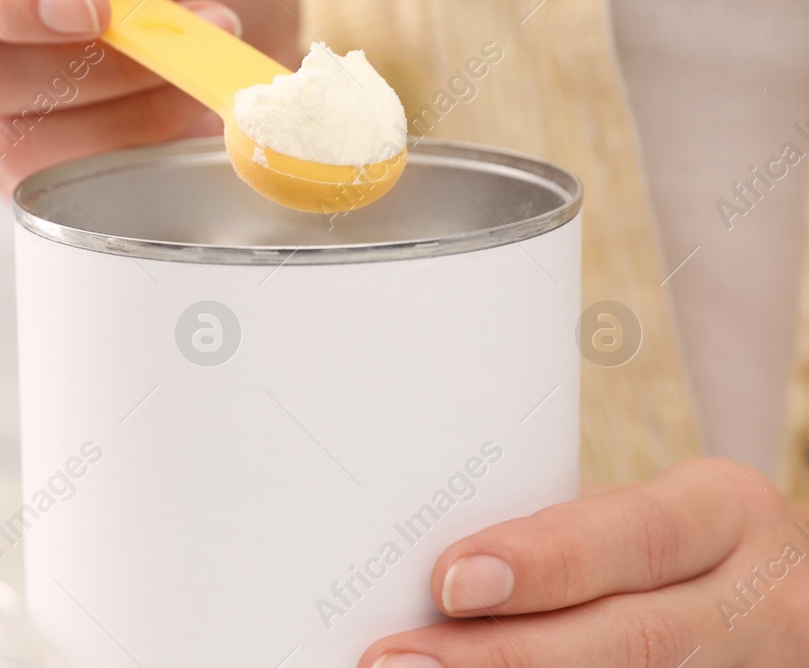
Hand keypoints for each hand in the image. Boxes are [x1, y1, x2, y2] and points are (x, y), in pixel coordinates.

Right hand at [0, 0, 300, 194]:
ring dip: (133, 112)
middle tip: (194, 32)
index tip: (95, 9)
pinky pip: (63, 189)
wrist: (217, 28)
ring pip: (28, 142)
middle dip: (102, 66)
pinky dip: (138, 154)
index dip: (19, 3)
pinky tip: (181, 117)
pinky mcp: (16, 176)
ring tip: (197, 72)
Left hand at [361, 458, 808, 666]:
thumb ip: (568, 535)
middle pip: (632, 639)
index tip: (450, 580)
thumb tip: (437, 567)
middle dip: (506, 655)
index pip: (632, 536)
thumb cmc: (679, 551)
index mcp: (723, 516)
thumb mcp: (650, 516)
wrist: (783, 601)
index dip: (542, 561)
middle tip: (398, 659)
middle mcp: (753, 600)